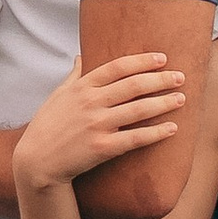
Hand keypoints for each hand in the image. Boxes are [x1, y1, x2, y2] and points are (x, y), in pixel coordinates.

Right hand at [15, 53, 185, 193]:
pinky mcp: (102, 148)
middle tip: (180, 77)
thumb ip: (72, 76)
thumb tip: (79, 56)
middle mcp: (91, 103)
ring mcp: (97, 125)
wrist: (36, 162)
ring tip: (181, 98)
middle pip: (133, 85)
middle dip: (160, 79)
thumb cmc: (46, 127)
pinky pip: (135, 138)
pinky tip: (172, 128)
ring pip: (138, 109)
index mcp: (81, 87)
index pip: (117, 67)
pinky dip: (156, 133)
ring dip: (163, 102)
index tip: (162, 58)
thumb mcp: (56, 96)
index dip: (142, 61)